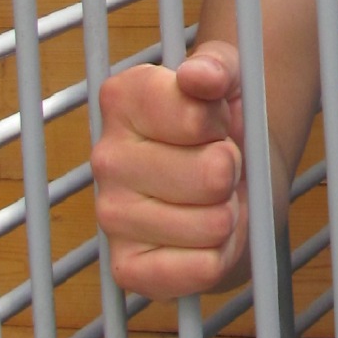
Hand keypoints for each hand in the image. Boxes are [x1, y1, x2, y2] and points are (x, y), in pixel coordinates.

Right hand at [91, 40, 248, 298]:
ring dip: (229, 213)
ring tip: (212, 199)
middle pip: (212, 173)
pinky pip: (198, 269)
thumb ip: (219, 68)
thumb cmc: (223, 128)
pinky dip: (219, 256)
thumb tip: (200, 76)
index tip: (213, 121)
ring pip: (212, 222)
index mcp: (122, 99)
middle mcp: (105, 157)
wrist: (232, 181)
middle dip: (231, 170)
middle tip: (217, 166)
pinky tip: (205, 238)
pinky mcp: (127, 268)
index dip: (222, 121)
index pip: (196, 115)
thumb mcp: (232, 78)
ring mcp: (111, 215)